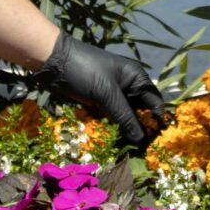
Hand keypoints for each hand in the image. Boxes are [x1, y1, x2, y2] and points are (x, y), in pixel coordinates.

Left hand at [38, 33, 168, 149]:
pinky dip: (111, 126)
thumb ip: (124, 116)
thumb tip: (141, 139)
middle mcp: (128, 86)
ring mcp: (113, 94)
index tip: (153, 141)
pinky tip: (111, 138)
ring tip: (125, 147)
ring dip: (124, 130)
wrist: (53, 61)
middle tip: (138, 149)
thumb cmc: (84, 70)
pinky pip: (110, 117)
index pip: (154, 103)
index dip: (155, 121)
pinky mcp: (99, 101)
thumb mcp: (106, 93)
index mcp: (136, 78)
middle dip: (139, 129)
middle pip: (140, 112)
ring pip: (125, 117)